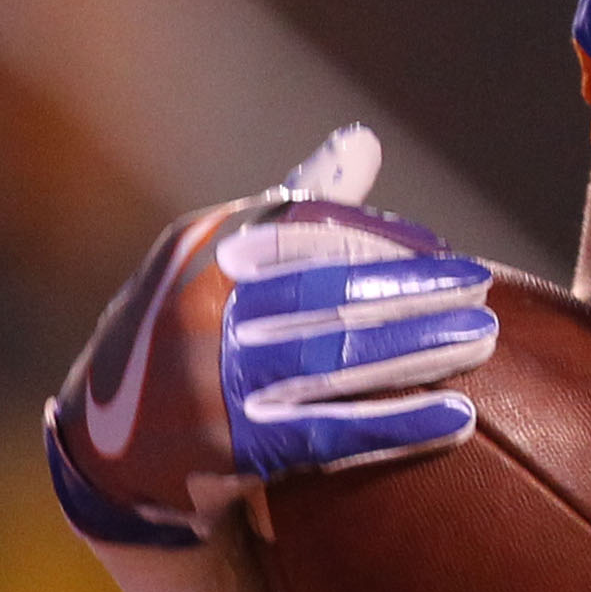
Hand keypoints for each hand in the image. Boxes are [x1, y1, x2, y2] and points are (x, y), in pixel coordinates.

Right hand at [48, 125, 494, 591]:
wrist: (106, 449)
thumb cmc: (190, 335)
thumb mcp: (218, 264)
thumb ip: (294, 208)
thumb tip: (364, 141)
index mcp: (199, 250)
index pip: (304, 229)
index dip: (380, 238)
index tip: (439, 249)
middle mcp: (194, 309)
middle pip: (326, 293)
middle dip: (412, 292)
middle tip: (482, 290)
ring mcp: (206, 381)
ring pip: (333, 359)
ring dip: (420, 348)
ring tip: (484, 340)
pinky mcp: (226, 450)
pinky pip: (330, 433)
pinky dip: (399, 423)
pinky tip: (458, 417)